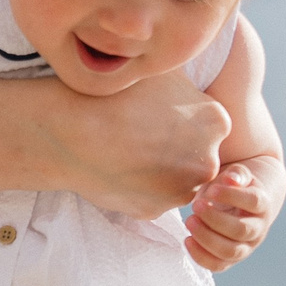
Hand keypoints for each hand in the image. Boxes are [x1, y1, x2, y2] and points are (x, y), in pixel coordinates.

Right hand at [55, 71, 228, 220]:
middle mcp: (207, 162)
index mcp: (215, 123)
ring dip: (159, 171)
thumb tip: (193, 84)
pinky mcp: (154, 212)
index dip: (182, 119)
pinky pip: (151, 198)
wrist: (70, 132)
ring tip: (126, 151)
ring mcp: (181, 191)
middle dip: (175, 148)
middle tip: (141, 133)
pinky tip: (117, 168)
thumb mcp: (161, 73)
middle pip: (197, 155)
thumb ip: (188, 86)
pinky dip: (137, 187)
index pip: (209, 125)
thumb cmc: (114, 95)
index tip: (157, 114)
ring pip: (176, 181)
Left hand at [185, 163, 274, 271]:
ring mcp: (246, 246)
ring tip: (189, 221)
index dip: (232, 196)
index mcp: (263, 204)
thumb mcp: (238, 175)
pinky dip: (200, 256)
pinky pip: (217, 265)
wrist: (241, 203)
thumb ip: (236, 175)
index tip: (211, 190)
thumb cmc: (235, 185)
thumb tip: (231, 179)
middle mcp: (258, 229)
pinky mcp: (231, 259)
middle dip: (215, 219)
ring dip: (206, 238)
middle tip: (195, 205)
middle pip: (241, 230)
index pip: (253, 201)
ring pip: (230, 251)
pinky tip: (187, 240)